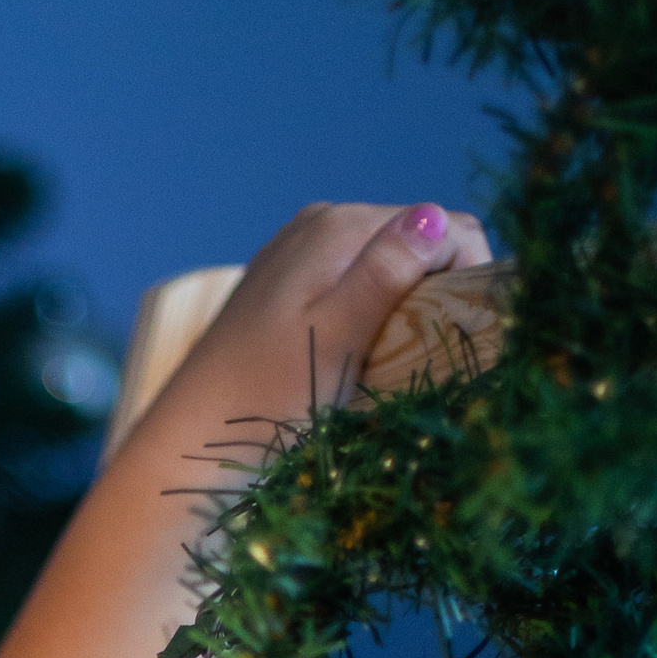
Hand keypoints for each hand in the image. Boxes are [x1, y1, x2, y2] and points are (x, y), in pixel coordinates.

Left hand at [166, 199, 494, 453]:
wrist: (192, 440)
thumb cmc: (267, 397)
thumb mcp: (338, 337)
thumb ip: (386, 273)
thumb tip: (434, 216)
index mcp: (338, 226)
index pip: (445, 225)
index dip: (465, 275)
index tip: (458, 332)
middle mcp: (319, 224)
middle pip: (416, 239)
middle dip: (434, 288)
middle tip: (421, 351)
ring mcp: (298, 252)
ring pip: (386, 261)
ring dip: (403, 303)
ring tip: (387, 357)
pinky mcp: (286, 284)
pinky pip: (352, 280)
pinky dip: (368, 310)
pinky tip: (354, 351)